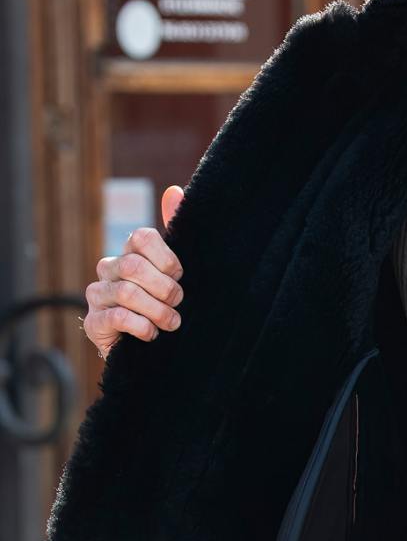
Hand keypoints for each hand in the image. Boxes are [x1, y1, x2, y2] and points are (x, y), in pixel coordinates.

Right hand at [84, 186, 185, 359]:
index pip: (143, 237)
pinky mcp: (93, 322)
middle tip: (178, 303)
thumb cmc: (166, 305)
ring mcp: (97, 295)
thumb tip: (174, 190)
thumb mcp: (177, 272)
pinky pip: (117, 317)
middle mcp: (109, 269)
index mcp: (130, 253)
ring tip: (171, 322)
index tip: (180, 276)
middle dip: (164, 288)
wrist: (152, 350)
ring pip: (127, 293)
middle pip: (134, 266)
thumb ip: (176, 232)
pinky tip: (152, 334)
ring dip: (157, 311)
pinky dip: (142, 327)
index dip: (167, 258)